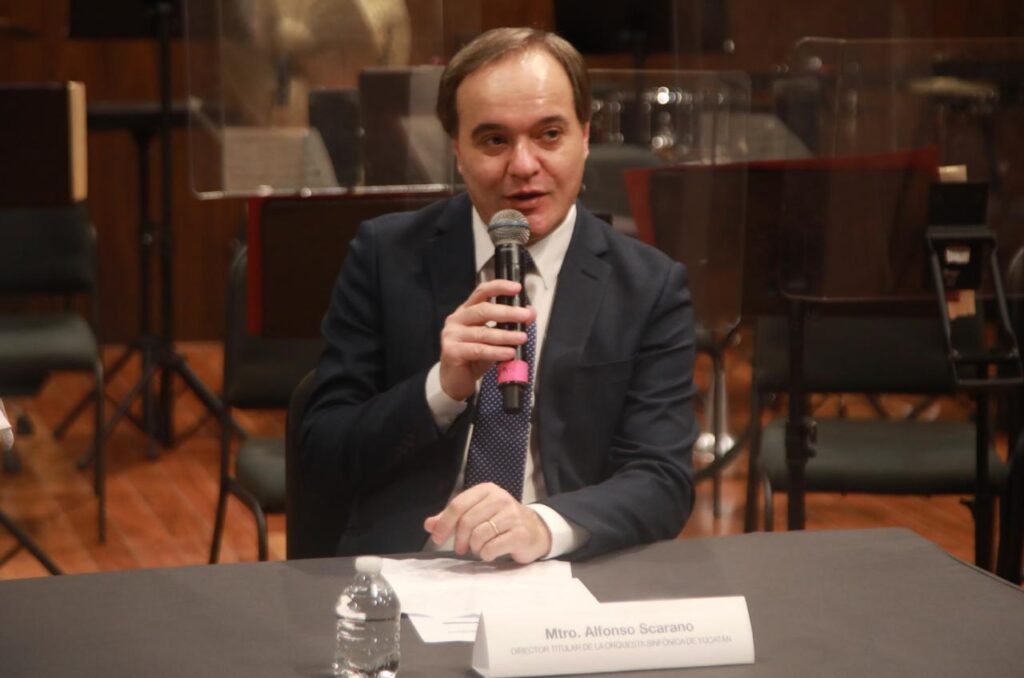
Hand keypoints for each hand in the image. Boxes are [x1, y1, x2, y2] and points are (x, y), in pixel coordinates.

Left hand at [423, 483, 551, 563]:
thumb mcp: (477, 514)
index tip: (437, 538)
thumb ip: (453, 518)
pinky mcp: (521, 533)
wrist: (535, 530)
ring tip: (479, 549)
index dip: (444, 524)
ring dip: (474, 547)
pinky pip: (492, 547)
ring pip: (479, 535)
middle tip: (461, 549)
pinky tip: (490, 553)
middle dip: (459, 539)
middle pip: (467, 521)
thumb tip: (429, 525)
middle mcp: (500, 499)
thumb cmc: (501, 522)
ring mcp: (512, 515)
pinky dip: (486, 554)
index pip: (458, 505)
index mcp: (486, 490)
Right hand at [438, 279, 534, 401]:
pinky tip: (509, 353)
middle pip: (483, 310)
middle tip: (525, 316)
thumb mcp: (495, 338)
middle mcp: (456, 319)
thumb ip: (509, 324)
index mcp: (466, 311)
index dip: (499, 287)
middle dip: (507, 312)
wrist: (456, 380)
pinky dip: (496, 351)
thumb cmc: (475, 357)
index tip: (516, 287)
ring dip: (506, 335)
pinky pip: (478, 349)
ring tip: (522, 338)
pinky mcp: (451, 351)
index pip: (481, 292)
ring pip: (483, 332)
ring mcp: (452, 334)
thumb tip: (531, 312)